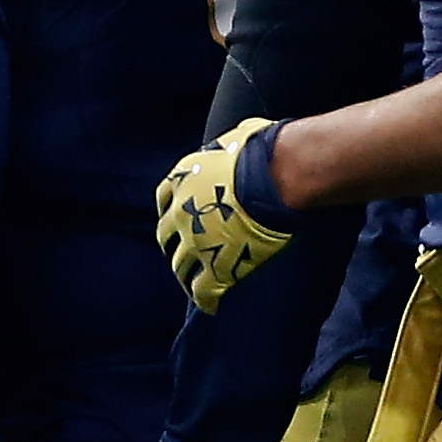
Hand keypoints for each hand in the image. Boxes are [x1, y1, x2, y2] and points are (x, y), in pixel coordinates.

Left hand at [156, 119, 295, 312]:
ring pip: (180, 266)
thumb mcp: (238, 138)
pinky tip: (210, 305)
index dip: (172, 211)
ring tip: (194, 284)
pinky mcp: (214, 263)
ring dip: (186, 275)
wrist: (276, 175)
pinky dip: (205, 298)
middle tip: (185, 254)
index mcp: (181, 181)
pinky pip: (204, 287)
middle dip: (174, 245)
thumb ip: (231, 148)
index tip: (178, 218)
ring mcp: (194, 240)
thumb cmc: (264, 152)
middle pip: (166, 236)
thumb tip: (247, 136)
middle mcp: (179, 212)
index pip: (165, 199)